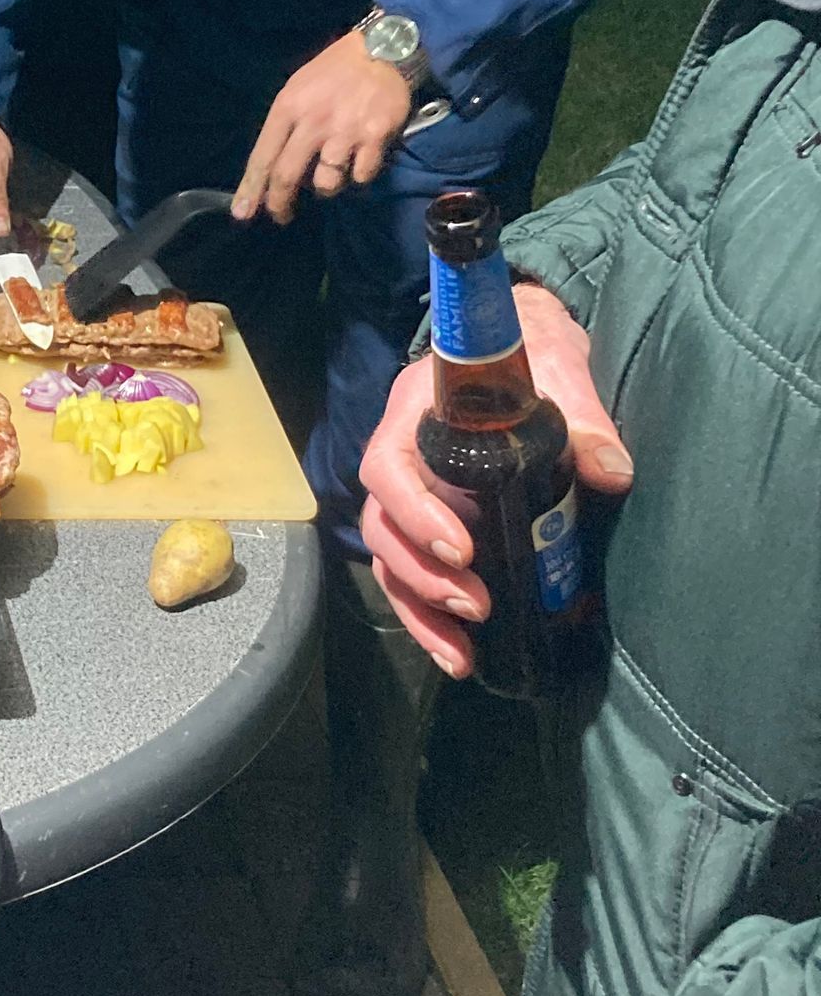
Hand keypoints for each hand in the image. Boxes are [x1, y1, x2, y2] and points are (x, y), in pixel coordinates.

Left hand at [231, 31, 414, 223]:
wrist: (383, 49)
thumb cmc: (334, 71)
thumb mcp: (297, 88)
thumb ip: (285, 125)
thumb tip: (273, 166)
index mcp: (288, 107)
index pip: (263, 156)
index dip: (251, 189)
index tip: (242, 214)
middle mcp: (312, 122)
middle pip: (287, 176)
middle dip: (280, 203)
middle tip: (280, 216)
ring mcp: (344, 132)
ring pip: (326, 182)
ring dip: (326, 187)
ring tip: (331, 174)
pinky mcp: (374, 137)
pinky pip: (361, 175)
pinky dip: (359, 175)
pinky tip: (360, 161)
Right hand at [359, 285, 633, 675]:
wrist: (520, 343)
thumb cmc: (525, 349)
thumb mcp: (557, 369)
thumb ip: (582, 417)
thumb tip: (613, 473)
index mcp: (415, 414)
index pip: (388, 468)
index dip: (416, 513)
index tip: (462, 547)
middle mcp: (402, 458)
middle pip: (382, 526)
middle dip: (423, 575)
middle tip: (476, 603)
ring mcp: (414, 494)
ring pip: (391, 560)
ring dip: (421, 608)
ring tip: (462, 650)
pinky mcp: (434, 523)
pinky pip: (413, 575)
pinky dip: (431, 617)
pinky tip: (461, 652)